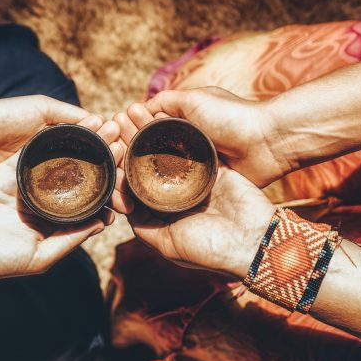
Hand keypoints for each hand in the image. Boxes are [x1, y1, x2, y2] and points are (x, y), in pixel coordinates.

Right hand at [0, 116, 121, 286]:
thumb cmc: (0, 262)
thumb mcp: (42, 255)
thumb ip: (71, 238)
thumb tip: (104, 222)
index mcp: (58, 218)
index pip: (89, 197)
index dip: (108, 182)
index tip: (127, 168)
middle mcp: (46, 198)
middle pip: (80, 172)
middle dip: (100, 156)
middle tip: (122, 137)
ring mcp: (28, 182)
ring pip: (60, 157)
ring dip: (81, 141)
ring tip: (102, 124)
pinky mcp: (9, 169)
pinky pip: (33, 150)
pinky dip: (51, 138)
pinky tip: (70, 124)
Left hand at [112, 100, 274, 276]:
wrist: (254, 237)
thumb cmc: (210, 248)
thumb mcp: (170, 244)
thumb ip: (145, 228)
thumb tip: (124, 210)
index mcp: (163, 215)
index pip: (133, 189)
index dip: (118, 170)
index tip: (106, 151)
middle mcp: (175, 196)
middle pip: (145, 166)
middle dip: (129, 146)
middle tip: (113, 124)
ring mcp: (192, 180)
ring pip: (163, 152)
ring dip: (146, 133)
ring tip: (131, 113)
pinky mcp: (210, 165)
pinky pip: (188, 145)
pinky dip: (175, 130)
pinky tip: (158, 114)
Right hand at [115, 87, 290, 185]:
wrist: (266, 142)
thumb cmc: (231, 117)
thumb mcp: (194, 99)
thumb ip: (165, 101)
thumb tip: (138, 108)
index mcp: (182, 124)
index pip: (146, 129)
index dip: (128, 130)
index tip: (112, 131)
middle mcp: (184, 146)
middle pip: (148, 152)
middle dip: (129, 152)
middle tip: (111, 154)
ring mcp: (192, 168)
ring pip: (158, 173)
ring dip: (139, 174)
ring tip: (119, 174)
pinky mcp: (201, 188)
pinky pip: (175, 192)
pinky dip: (158, 192)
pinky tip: (139, 195)